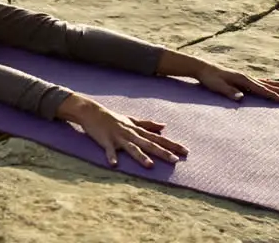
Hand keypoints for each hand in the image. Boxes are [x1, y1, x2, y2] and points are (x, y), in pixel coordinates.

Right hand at [57, 94, 187, 167]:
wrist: (92, 112)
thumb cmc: (113, 118)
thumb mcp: (132, 120)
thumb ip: (148, 124)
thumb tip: (164, 126)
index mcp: (137, 130)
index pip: (158, 139)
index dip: (172, 145)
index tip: (185, 151)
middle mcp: (131, 134)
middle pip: (149, 144)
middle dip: (163, 152)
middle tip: (176, 161)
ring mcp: (118, 137)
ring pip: (132, 148)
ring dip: (140, 157)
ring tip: (150, 166)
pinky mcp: (106, 141)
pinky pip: (109, 150)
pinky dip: (111, 157)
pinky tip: (114, 164)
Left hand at [195, 64, 278, 103]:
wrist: (203, 68)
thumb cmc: (210, 78)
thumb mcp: (217, 86)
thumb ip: (229, 92)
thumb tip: (241, 98)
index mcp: (242, 79)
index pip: (260, 89)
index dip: (272, 96)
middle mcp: (246, 77)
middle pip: (266, 85)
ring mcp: (244, 77)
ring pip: (264, 82)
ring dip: (276, 85)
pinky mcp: (241, 78)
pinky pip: (258, 81)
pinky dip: (267, 82)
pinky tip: (270, 84)